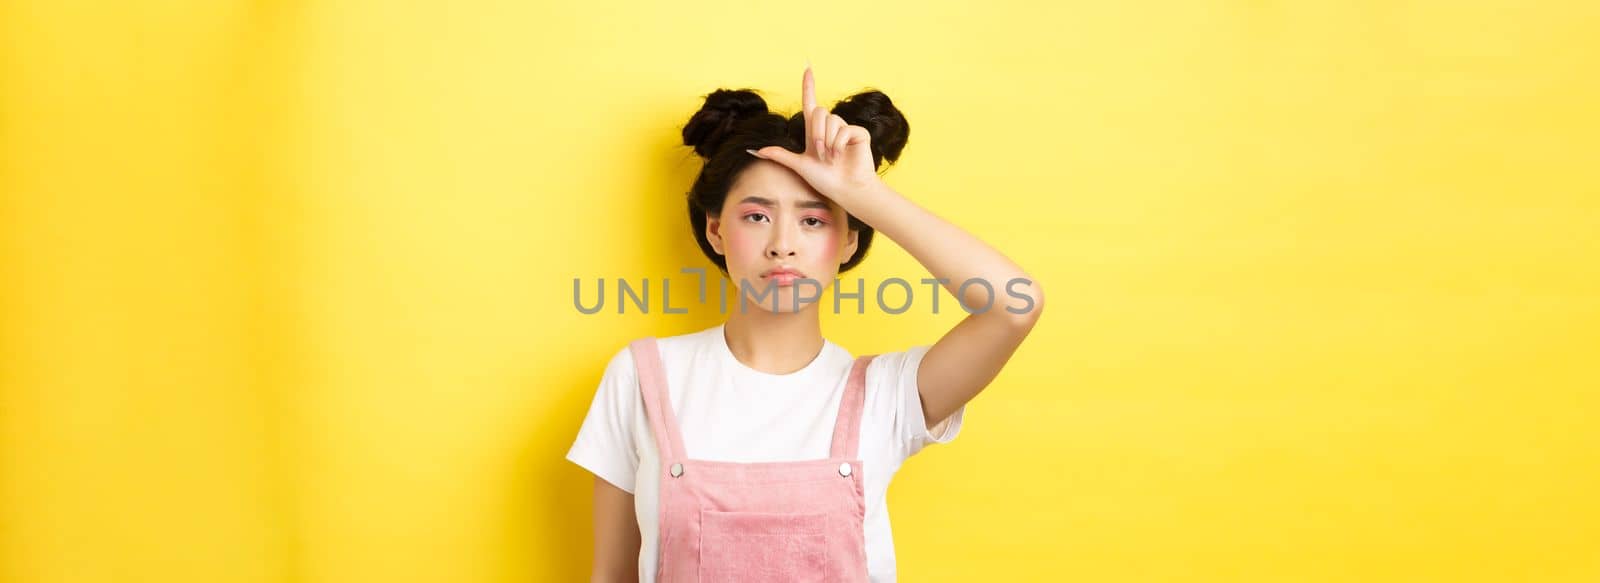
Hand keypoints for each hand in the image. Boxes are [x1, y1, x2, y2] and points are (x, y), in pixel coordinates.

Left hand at [749, 64, 883, 204]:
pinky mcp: (858, 133)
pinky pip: (844, 129)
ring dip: (828, 142)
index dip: (809, 86)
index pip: (810, 103)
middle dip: (816, 134)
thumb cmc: (825, 181)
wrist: (845, 190)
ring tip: (832, 158)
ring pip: (831, 120)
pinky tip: (842, 155)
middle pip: (818, 112)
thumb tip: (755, 150)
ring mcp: (845, 129)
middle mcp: (830, 127)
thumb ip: (779, 155)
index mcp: (815, 132)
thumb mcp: (799, 165)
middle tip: (821, 155)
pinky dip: (839, 144)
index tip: (808, 68)